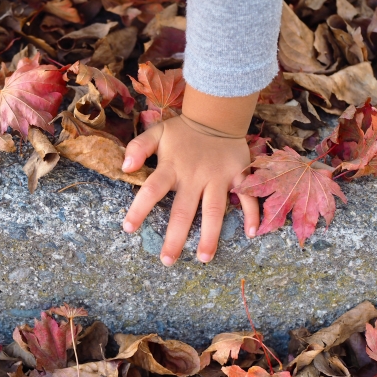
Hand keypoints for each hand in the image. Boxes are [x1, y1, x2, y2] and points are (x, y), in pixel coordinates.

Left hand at [121, 115, 259, 264]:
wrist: (217, 116)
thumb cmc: (183, 131)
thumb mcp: (157, 132)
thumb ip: (139, 147)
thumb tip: (124, 167)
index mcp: (172, 167)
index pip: (152, 189)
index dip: (139, 209)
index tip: (128, 228)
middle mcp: (195, 176)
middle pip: (184, 210)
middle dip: (175, 237)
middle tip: (167, 261)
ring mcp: (219, 177)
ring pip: (214, 210)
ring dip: (210, 235)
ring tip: (204, 258)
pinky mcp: (239, 175)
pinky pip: (247, 196)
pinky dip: (251, 213)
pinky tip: (251, 233)